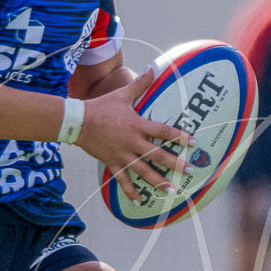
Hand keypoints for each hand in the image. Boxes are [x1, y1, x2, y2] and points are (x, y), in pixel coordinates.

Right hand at [79, 69, 191, 201]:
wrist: (77, 121)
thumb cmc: (101, 107)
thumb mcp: (122, 94)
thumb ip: (140, 84)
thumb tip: (153, 68)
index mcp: (137, 125)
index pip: (163, 132)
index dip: (179, 137)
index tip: (193, 142)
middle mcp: (132, 142)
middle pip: (157, 155)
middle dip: (175, 163)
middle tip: (190, 170)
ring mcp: (122, 155)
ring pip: (143, 171)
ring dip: (158, 181)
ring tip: (171, 190)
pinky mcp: (112, 163)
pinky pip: (123, 180)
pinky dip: (130, 192)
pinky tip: (140, 202)